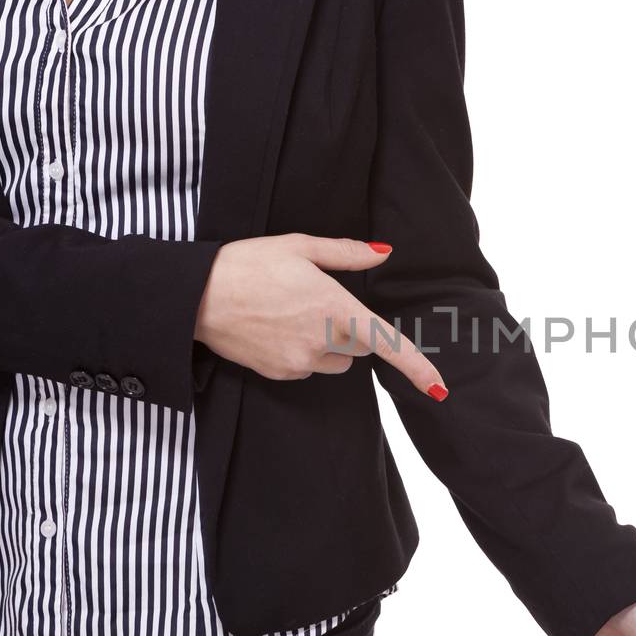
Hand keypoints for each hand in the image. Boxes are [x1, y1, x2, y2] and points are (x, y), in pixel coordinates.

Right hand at [194, 233, 445, 397]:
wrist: (195, 296)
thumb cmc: (248, 263)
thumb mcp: (298, 246)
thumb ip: (347, 254)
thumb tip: (384, 253)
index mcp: (334, 306)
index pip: (387, 343)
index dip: (417, 367)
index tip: (439, 388)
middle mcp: (322, 339)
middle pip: (361, 347)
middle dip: (352, 329)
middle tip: (317, 302)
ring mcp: (301, 361)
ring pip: (337, 361)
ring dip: (329, 344)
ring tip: (292, 315)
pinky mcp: (282, 374)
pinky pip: (309, 368)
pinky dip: (304, 353)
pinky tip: (276, 330)